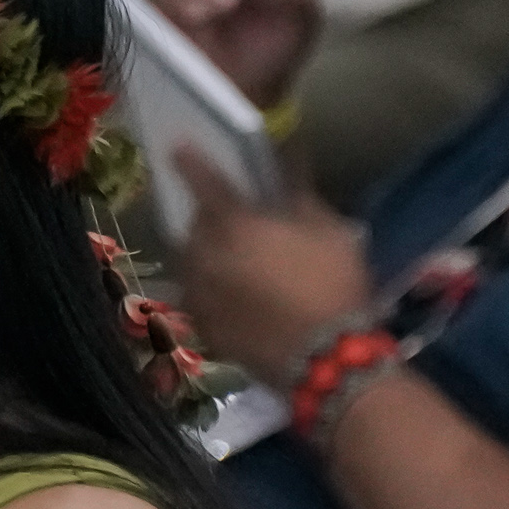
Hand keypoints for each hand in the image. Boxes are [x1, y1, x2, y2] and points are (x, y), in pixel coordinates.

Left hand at [169, 162, 376, 374]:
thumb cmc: (333, 287)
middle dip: (208, 217)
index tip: (176, 147)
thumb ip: (299, 195)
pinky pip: (197, 295)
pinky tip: (233, 294)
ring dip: (206, 253)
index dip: (191, 163)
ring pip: (191, 261)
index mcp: (235, 226)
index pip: (206, 185)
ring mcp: (197, 293)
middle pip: (195, 226)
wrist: (325, 361)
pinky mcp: (200, 325)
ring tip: (234, 259)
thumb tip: (287, 164)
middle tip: (230, 219)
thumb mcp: (330, 231)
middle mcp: (204, 256)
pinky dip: (210, 287)